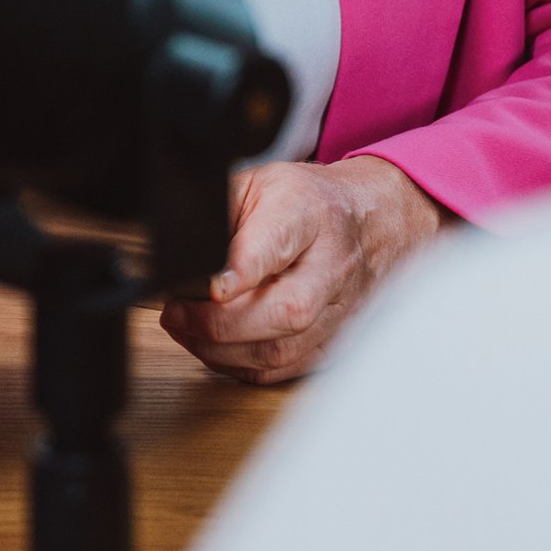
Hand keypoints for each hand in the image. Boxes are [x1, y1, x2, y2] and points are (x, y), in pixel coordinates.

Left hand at [158, 155, 446, 385]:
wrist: (374, 220)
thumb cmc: (309, 202)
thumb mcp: (259, 182)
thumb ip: (219, 212)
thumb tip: (178, 250)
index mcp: (309, 214)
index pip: (277, 246)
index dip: (242, 272)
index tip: (211, 287)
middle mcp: (331, 265)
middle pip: (284, 311)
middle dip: (219, 324)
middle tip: (176, 313)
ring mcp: (339, 309)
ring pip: (283, 350)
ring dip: (222, 350)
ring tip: (186, 330)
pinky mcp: (335, 340)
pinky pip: (285, 368)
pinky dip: (243, 365)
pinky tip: (217, 348)